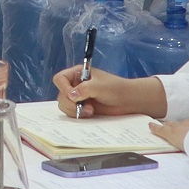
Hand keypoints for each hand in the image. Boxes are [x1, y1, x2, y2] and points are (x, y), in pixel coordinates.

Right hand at [53, 63, 167, 119]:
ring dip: (74, 110)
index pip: (60, 79)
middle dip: (71, 103)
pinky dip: (77, 115)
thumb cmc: (116, 89)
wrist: (128, 101)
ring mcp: (78, 97)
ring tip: (90, 111)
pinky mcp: (81, 108)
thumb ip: (83, 89)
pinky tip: (89, 114)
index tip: (73, 96)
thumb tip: (70, 96)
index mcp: (78, 73)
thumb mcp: (99, 86)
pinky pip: (70, 113)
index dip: (64, 88)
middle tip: (84, 107)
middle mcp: (76, 84)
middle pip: (61, 94)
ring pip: (64, 105)